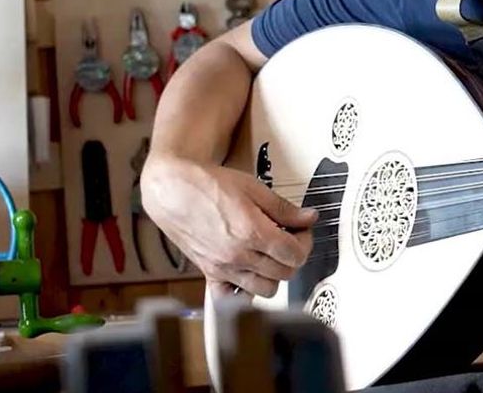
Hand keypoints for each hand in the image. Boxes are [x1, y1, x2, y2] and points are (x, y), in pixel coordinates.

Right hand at [140, 156, 318, 297]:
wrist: (173, 190)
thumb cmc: (209, 185)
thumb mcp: (254, 189)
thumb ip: (285, 209)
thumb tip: (309, 218)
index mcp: (252, 233)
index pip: (295, 254)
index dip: (305, 242)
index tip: (301, 231)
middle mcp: (238, 256)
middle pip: (284, 273)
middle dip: (293, 256)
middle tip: (289, 238)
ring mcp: (223, 268)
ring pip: (265, 290)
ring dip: (274, 274)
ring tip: (269, 254)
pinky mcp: (209, 273)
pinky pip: (231, 298)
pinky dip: (243, 292)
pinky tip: (248, 273)